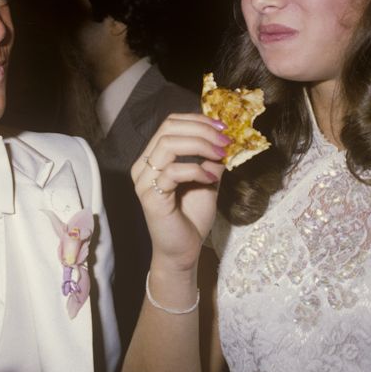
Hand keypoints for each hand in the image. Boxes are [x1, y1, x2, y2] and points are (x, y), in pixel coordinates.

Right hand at [132, 113, 228, 271]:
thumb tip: (227, 138)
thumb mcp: (207, 180)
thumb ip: (212, 159)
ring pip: (168, 144)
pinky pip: (172, 172)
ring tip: (220, 154)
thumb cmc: (191, 217)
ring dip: (200, 145)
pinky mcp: (150, 197)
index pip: (170, 124)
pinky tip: (211, 179)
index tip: (223, 127)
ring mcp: (144, 181)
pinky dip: (196, 170)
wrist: (184, 251)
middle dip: (201, 130)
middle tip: (225, 140)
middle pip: (168, 128)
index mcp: (153, 157)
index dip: (198, 120)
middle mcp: (143, 165)